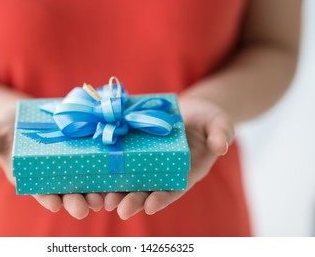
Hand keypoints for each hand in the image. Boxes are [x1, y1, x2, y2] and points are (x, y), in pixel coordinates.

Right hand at [0, 105, 103, 218]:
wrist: (27, 114)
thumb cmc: (6, 127)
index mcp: (32, 177)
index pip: (41, 192)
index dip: (47, 198)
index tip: (54, 204)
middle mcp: (54, 176)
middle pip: (67, 192)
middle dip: (76, 201)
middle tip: (85, 207)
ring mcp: (72, 165)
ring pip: (86, 183)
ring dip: (96, 192)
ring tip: (105, 198)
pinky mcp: (86, 151)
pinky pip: (98, 163)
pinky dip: (107, 170)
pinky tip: (117, 174)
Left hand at [104, 97, 234, 218]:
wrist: (191, 110)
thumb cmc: (208, 118)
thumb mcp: (219, 122)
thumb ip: (221, 133)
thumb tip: (221, 146)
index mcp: (188, 169)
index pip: (176, 187)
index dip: (164, 197)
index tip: (151, 206)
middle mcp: (168, 170)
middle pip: (151, 189)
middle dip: (135, 200)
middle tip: (120, 210)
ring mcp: (152, 161)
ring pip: (134, 180)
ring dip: (120, 191)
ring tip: (104, 201)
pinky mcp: (138, 149)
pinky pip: (125, 160)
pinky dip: (112, 170)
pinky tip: (97, 175)